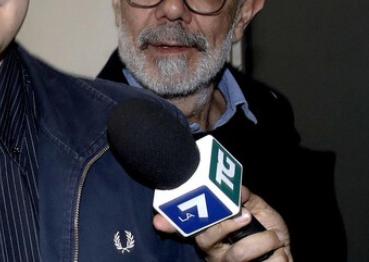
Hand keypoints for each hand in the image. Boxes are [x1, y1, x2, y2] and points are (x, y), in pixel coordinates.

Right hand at [153, 187, 291, 260]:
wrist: (285, 252)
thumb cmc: (266, 232)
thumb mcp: (257, 208)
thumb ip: (244, 197)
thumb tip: (234, 188)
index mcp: (211, 233)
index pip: (187, 227)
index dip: (170, 224)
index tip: (158, 221)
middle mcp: (214, 251)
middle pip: (205, 240)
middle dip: (226, 225)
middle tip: (246, 215)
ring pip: (236, 255)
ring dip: (262, 240)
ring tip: (274, 236)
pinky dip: (275, 252)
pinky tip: (278, 247)